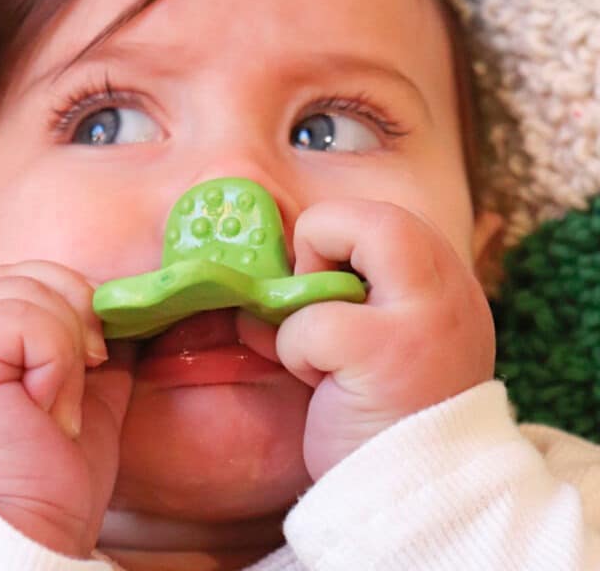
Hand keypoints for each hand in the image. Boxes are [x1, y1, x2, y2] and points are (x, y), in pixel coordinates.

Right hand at [0, 260, 135, 556]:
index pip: (33, 273)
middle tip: (91, 370)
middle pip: (33, 271)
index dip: (78, 300)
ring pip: (30, 289)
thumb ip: (95, 342)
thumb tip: (127, 304)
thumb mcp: (86, 386)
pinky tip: (46, 406)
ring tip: (60, 402)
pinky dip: (53, 359)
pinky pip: (20, 317)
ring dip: (68, 347)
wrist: (31, 526)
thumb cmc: (54, 468)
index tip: (99, 355)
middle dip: (80, 315)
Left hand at [275, 200, 494, 479]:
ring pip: (335, 238)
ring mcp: (422, 315)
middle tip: (318, 303)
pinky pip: (309, 322)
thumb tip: (265, 275)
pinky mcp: (387, 351)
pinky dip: (296, 351)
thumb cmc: (383, 412)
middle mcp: (444, 286)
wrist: (415, 496)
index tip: (326, 288)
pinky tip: (324, 387)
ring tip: (327, 358)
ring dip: (304, 304)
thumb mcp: (380, 337)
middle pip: (365, 214)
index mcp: (443, 280)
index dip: (336, 239)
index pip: (379, 218)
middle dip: (319, 242)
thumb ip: (343, 294)